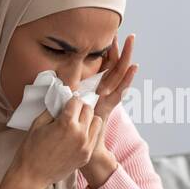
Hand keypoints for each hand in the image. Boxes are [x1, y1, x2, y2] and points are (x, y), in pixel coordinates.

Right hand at [12, 95, 104, 187]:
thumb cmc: (30, 151)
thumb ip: (52, 110)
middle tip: (71, 112)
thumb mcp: (37, 124)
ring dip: (88, 119)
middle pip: (89, 109)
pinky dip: (88, 132)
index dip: (70, 100)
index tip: (67, 103)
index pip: (77, 101)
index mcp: (66, 124)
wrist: (31, 176)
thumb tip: (61, 102)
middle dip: (80, 108)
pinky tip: (76, 136)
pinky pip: (94, 137)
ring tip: (77, 123)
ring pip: (97, 121)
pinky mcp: (86, 155)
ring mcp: (85, 146)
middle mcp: (80, 134)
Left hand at [77, 33, 135, 188]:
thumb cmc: (68, 133)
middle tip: (127, 35)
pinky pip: (120, 92)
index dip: (108, 53)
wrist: (78, 153)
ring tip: (131, 41)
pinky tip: (133, 67)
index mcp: (94, 92)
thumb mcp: (62, 109)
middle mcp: (104, 95)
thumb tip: (55, 82)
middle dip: (121, 51)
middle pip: (115, 68)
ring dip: (126, 58)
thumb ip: (64, 95)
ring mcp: (108, 101)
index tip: (110, 37)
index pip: (104, 68)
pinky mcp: (110, 108)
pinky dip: (127, 79)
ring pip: (120, 76)